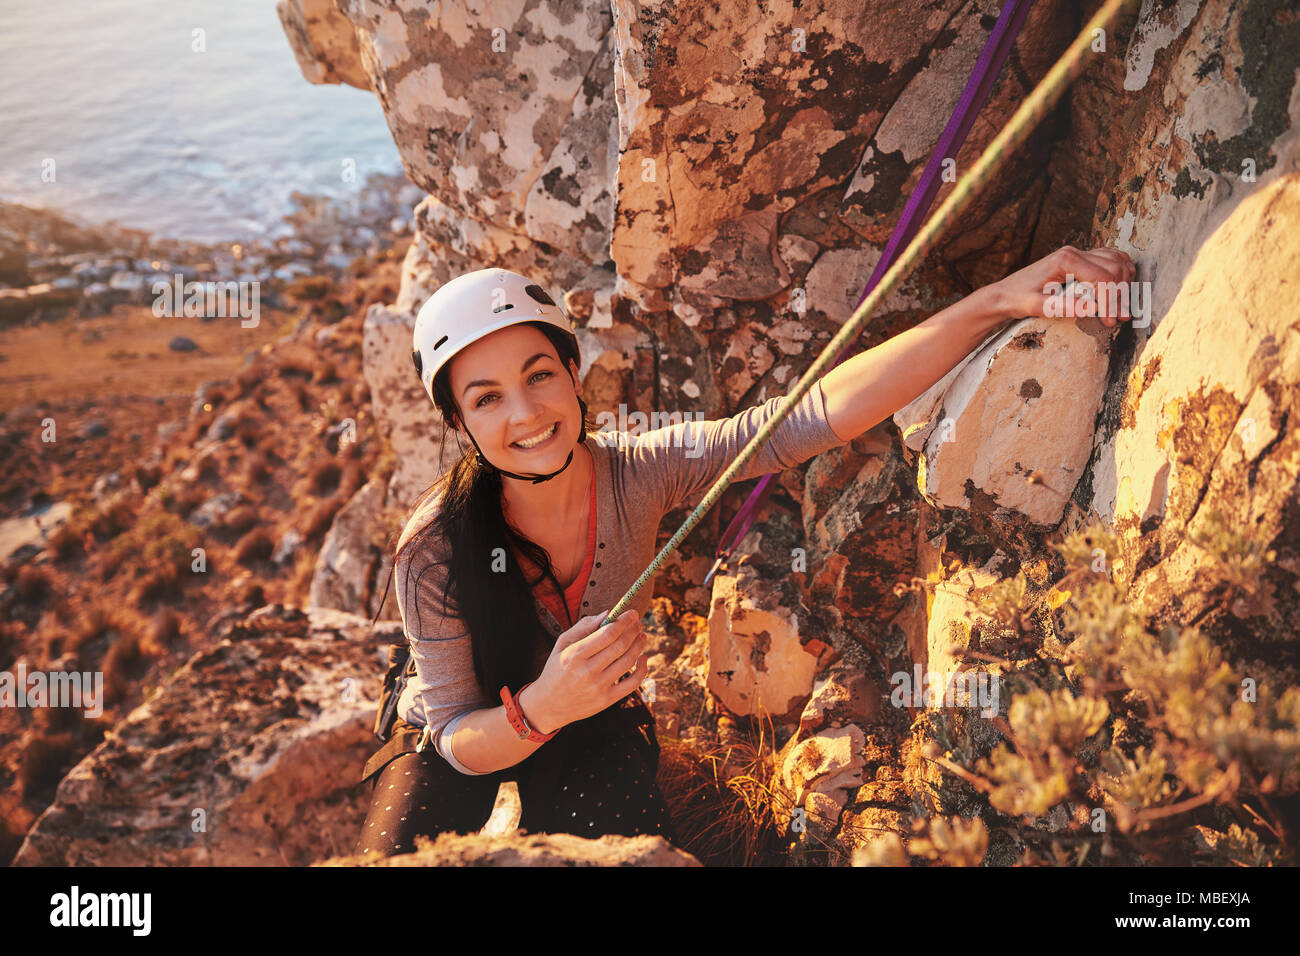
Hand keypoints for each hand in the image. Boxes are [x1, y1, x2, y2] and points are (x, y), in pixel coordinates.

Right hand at [523, 608, 648, 733]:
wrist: (548, 706)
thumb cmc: (555, 670)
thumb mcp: (561, 645)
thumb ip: (583, 627)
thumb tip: (608, 614)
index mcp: (574, 655)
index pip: (607, 634)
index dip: (623, 621)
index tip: (632, 613)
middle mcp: (587, 672)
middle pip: (620, 646)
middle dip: (633, 630)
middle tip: (638, 622)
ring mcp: (598, 687)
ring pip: (628, 662)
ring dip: (639, 645)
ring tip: (641, 636)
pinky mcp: (606, 700)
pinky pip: (633, 684)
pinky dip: (642, 669)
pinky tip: (643, 657)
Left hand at [989, 245, 1136, 327]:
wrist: (1004, 294)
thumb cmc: (1017, 299)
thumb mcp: (1037, 306)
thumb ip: (1064, 306)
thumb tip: (1094, 308)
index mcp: (1065, 260)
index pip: (1103, 278)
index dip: (1111, 301)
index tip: (1110, 321)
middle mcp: (1074, 252)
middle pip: (1115, 268)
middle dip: (1120, 294)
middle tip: (1118, 318)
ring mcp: (1078, 253)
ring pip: (1117, 261)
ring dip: (1124, 284)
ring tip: (1121, 308)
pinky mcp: (1080, 259)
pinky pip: (1110, 259)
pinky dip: (1120, 273)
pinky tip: (1119, 290)